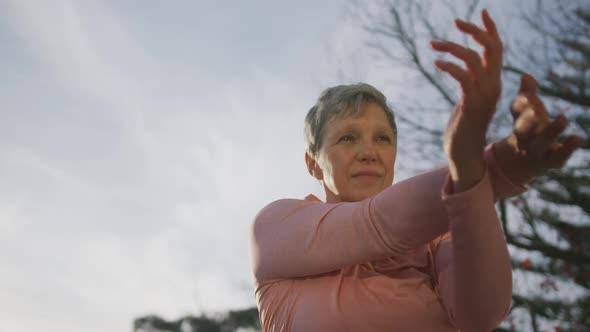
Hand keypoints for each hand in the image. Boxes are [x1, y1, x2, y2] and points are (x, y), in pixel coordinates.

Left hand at [431, 9, 502, 191]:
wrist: (465, 155)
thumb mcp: (467, 102)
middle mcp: (493, 86)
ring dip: (452, 47)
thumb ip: (468, 85)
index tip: (482, 12)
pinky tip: (436, 63)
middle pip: (491, 48)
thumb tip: (460, 71)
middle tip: (455, 22)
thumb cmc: (463, 129)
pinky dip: (449, 66)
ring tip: (433, 44)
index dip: (491, 30)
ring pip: (473, 59)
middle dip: (475, 30)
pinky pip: (463, 77)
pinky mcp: (471, 104)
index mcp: (493, 83)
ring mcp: (484, 95)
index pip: (497, 50)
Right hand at [494, 74, 580, 184]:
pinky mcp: (550, 162)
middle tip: (536, 112)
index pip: (516, 111)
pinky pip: (557, 158)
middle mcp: (524, 138)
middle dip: (528, 122)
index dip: (521, 104)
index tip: (529, 96)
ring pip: (541, 143)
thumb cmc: (528, 129)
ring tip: (563, 119)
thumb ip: (526, 96)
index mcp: (517, 122)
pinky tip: (577, 138)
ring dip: (551, 132)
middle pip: (522, 130)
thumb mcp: (525, 113)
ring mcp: (536, 151)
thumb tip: (526, 76)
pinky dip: (567, 149)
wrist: (521, 162)